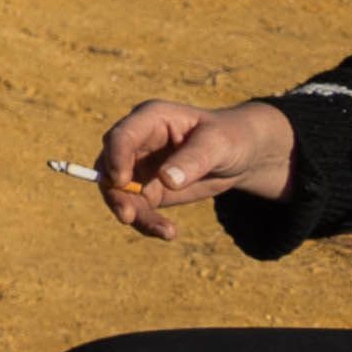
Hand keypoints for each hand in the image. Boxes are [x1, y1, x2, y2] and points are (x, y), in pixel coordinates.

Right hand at [95, 99, 293, 239]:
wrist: (241, 155)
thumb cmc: (230, 138)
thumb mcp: (218, 145)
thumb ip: (193, 160)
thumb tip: (166, 180)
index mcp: (149, 119)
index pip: (122, 136)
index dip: (115, 157)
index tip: (120, 181)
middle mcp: (137, 143)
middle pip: (109, 167)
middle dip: (115, 192)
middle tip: (127, 216)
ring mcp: (139, 167)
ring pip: (120, 193)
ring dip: (134, 214)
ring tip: (165, 231)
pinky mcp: (146, 190)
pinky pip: (137, 208)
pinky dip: (147, 223)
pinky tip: (168, 232)